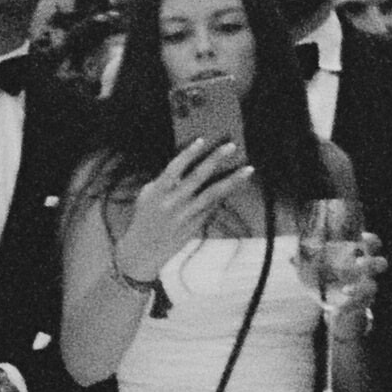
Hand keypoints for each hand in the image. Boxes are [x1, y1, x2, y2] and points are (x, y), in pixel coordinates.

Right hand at [117, 132, 247, 279]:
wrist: (143, 251)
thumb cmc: (144, 218)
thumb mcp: (146, 196)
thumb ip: (163, 182)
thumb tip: (184, 167)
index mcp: (157, 192)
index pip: (174, 168)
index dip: (188, 153)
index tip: (202, 140)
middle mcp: (173, 202)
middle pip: (198, 176)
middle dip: (215, 159)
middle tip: (231, 146)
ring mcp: (186, 214)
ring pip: (214, 193)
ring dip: (232, 180)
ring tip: (248, 169)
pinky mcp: (196, 225)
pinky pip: (213, 206)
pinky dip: (225, 194)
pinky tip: (237, 184)